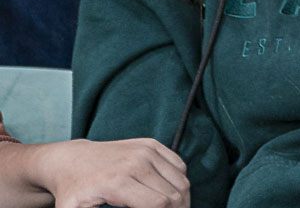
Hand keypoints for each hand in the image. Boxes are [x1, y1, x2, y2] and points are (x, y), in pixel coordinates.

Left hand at [27, 137, 188, 207]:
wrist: (71, 160)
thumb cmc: (73, 192)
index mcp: (117, 183)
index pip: (159, 204)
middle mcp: (135, 163)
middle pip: (174, 193)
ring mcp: (145, 150)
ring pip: (181, 179)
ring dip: (182, 198)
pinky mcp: (151, 144)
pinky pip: (179, 165)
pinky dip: (179, 181)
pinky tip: (169, 192)